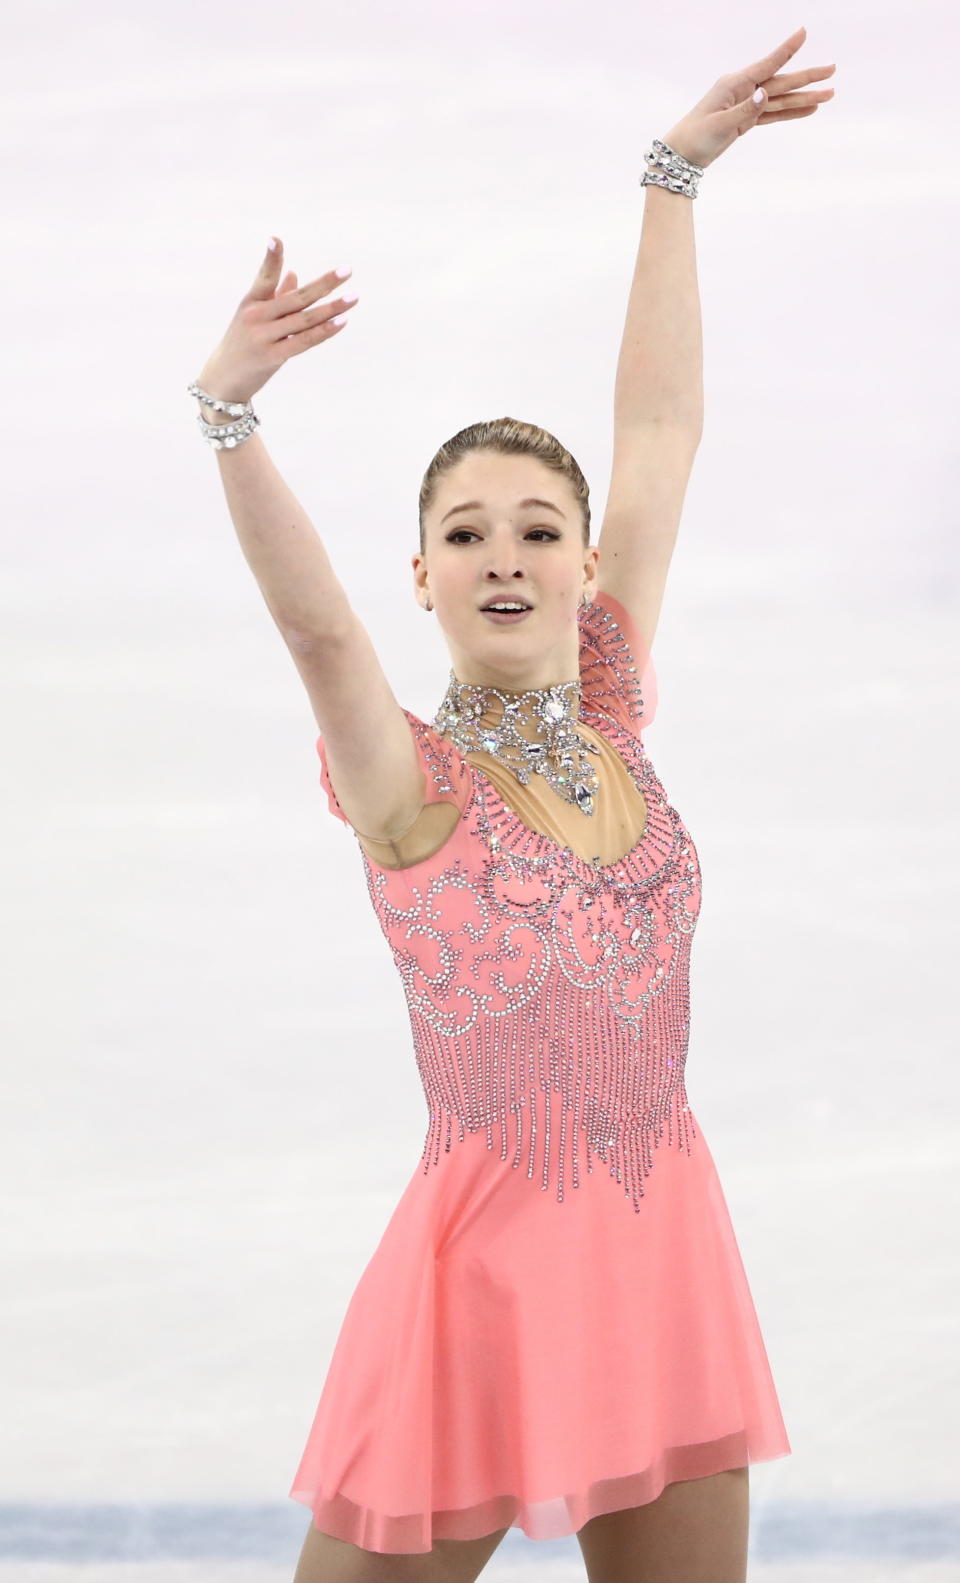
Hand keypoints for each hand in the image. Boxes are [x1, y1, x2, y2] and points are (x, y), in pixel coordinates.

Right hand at [196, 238, 358, 406]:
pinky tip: (341, 321)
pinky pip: (304, 341)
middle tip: (348, 270)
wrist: (224, 379)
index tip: (275, 239)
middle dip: (324, 283)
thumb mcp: (255, 317)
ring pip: (304, 319)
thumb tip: (296, 275)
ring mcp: (264, 336)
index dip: (271, 258)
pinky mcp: (272, 357)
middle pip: (297, 297)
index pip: (264, 276)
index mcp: (251, 301)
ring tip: (354, 297)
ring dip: (332, 308)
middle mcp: (256, 316)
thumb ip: (276, 296)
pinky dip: (323, 331)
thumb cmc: (243, 343)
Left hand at [658, 25, 835, 171]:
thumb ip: (746, 109)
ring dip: (805, 97)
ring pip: (781, 99)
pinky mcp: (746, 119)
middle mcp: (743, 90)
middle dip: (807, 77)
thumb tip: (766, 93)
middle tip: (832, 69)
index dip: (787, 50)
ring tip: (829, 95)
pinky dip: (791, 112)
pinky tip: (809, 110)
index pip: (767, 64)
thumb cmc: (696, 137)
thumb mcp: (720, 124)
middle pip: (781, 82)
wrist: (681, 155)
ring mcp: (746, 104)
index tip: (803, 32)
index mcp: (735, 84)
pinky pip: (773, 114)